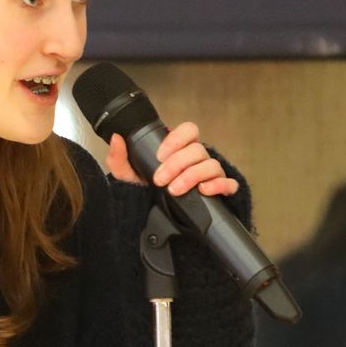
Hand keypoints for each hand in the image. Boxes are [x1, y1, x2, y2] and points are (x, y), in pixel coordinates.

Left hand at [105, 124, 238, 197]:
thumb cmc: (146, 191)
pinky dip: (219, 185)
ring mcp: (210, 174)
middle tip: (160, 180)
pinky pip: (228, 183)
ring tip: (174, 190)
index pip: (189, 131)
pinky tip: (204, 191)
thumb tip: (117, 137)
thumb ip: (119, 157)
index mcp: (180, 149)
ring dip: (192, 176)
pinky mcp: (219, 191)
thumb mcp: (128, 175)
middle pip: (197, 150)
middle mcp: (197, 158)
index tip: (160, 156)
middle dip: (177, 164)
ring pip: (211, 165)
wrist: (154, 216)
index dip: (176, 139)